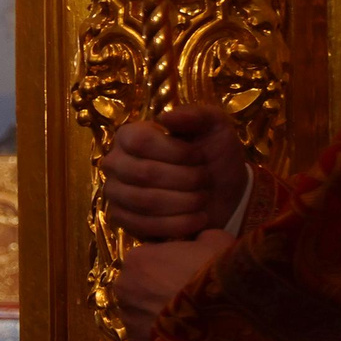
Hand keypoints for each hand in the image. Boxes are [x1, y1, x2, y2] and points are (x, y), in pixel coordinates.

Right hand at [102, 105, 248, 241]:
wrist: (224, 193)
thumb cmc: (215, 156)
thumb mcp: (215, 127)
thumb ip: (195, 115)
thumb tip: (164, 118)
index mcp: (130, 135)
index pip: (140, 142)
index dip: (175, 152)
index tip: (200, 156)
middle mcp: (115, 162)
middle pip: (143, 173)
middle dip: (185, 180)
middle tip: (205, 181)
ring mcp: (115, 192)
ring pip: (145, 201)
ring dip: (184, 202)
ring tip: (203, 199)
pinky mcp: (121, 220)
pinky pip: (143, 225)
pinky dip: (177, 224)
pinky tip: (197, 218)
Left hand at [117, 230, 231, 340]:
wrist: (226, 319)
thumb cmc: (218, 275)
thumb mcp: (216, 241)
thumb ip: (200, 236)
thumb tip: (199, 239)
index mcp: (136, 258)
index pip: (148, 257)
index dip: (169, 263)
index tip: (187, 270)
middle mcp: (123, 287)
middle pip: (140, 284)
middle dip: (158, 288)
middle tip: (188, 295)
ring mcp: (128, 317)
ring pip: (140, 310)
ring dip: (157, 312)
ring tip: (187, 317)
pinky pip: (146, 334)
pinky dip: (160, 334)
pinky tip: (183, 334)